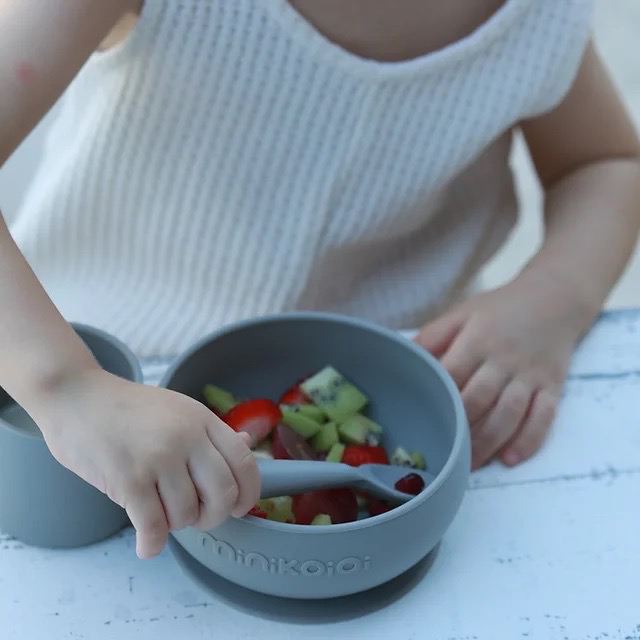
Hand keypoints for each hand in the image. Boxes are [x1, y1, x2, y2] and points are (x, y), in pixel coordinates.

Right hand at [33, 368, 259, 558]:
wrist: (76, 396)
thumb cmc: (128, 408)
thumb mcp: (178, 408)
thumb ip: (212, 432)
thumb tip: (247, 444)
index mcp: (201, 419)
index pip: (244, 461)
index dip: (249, 492)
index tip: (240, 507)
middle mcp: (186, 437)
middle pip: (223, 493)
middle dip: (215, 516)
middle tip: (199, 517)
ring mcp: (158, 457)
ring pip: (187, 513)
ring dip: (176, 524)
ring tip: (160, 513)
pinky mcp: (128, 478)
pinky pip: (154, 526)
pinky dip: (152, 544)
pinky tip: (147, 544)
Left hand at [415, 276, 588, 468]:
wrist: (554, 298)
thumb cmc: (499, 311)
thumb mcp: (462, 313)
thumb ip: (432, 336)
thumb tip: (403, 358)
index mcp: (478, 337)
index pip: (453, 373)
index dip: (438, 398)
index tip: (422, 421)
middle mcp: (505, 357)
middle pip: (480, 398)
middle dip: (460, 428)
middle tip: (443, 454)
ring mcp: (530, 374)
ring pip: (509, 414)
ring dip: (488, 442)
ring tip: (469, 465)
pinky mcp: (553, 386)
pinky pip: (544, 417)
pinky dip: (529, 440)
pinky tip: (510, 458)